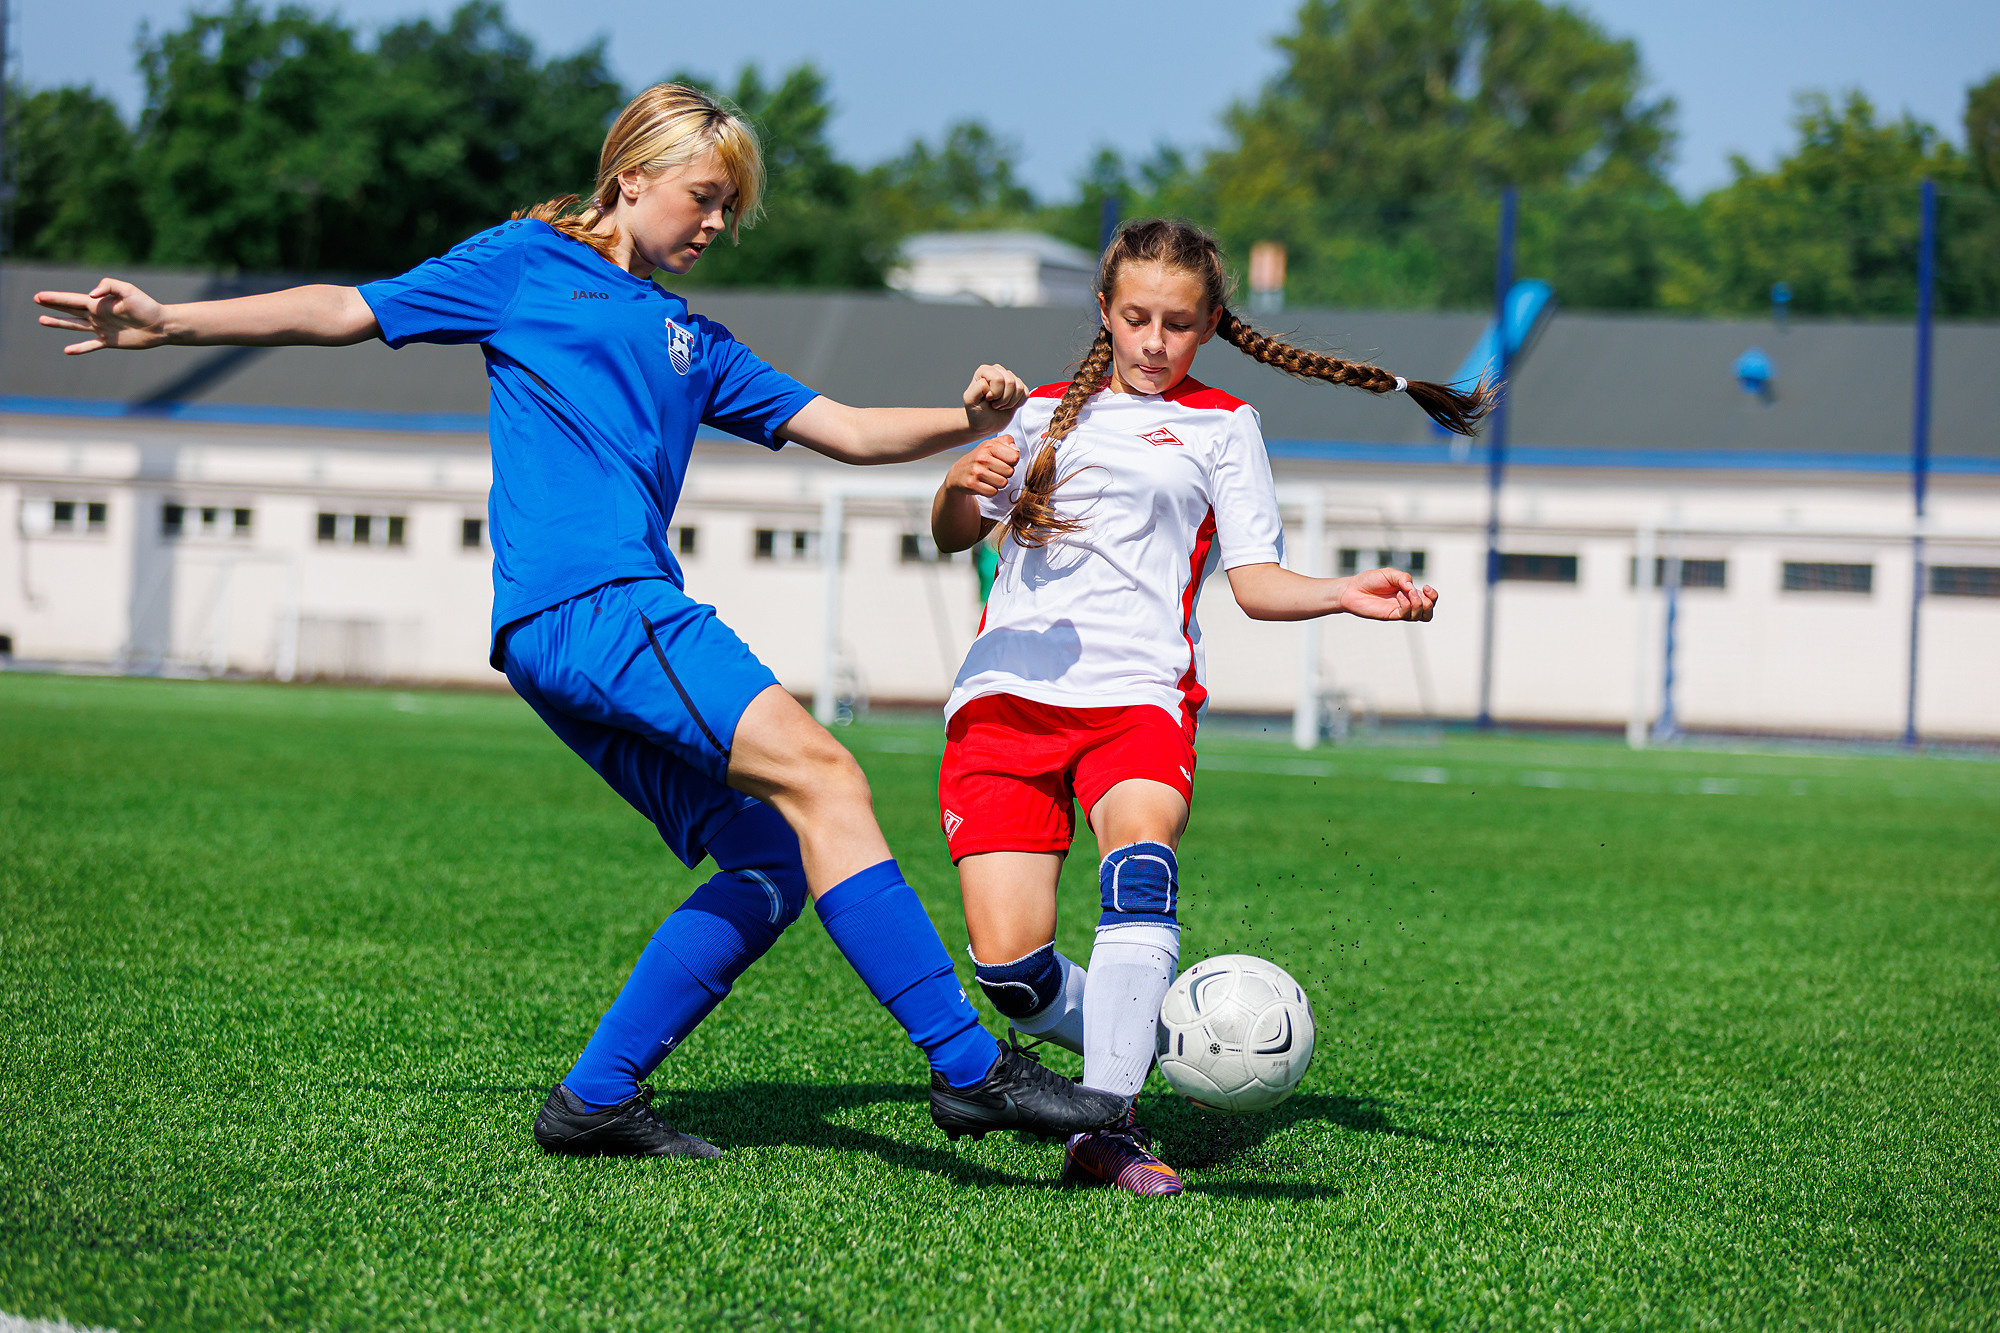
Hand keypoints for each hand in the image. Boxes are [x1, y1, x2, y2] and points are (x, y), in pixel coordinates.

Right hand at [36, 279, 172, 353]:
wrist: (161, 325)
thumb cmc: (146, 306)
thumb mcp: (128, 290)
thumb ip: (108, 287)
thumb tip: (91, 296)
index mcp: (98, 303)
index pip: (72, 300)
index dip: (55, 298)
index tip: (39, 296)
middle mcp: (97, 315)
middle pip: (70, 310)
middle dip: (53, 306)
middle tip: (36, 300)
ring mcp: (102, 329)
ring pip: (75, 326)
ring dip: (59, 324)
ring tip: (42, 321)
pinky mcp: (110, 342)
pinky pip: (91, 345)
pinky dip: (79, 348)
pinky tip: (67, 351)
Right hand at [946, 434, 1019, 497]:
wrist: (958, 474)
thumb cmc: (980, 459)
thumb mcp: (992, 445)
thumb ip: (1007, 442)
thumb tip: (1016, 450)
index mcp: (989, 445)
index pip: (1015, 457)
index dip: (1012, 462)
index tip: (1003, 461)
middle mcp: (982, 457)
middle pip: (1010, 472)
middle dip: (1005, 474)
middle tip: (995, 471)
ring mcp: (976, 471)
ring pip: (1003, 483)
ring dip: (998, 483)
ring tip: (989, 478)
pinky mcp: (971, 484)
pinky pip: (993, 492)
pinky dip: (991, 491)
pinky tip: (984, 484)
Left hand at [962, 363, 1027, 434]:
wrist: (984, 423)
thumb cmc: (976, 412)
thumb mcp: (970, 402)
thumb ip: (976, 390)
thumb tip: (987, 383)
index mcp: (984, 371)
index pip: (998, 379)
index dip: (995, 394)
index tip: (987, 400)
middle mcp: (998, 370)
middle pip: (1010, 382)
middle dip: (1003, 399)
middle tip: (994, 404)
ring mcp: (1010, 378)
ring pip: (1019, 388)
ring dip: (1010, 402)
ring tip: (1000, 405)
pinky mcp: (1019, 388)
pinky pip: (1026, 394)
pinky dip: (1018, 404)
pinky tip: (1008, 406)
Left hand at [1339, 568, 1438, 621]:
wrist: (1352, 589)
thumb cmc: (1370, 580)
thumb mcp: (1390, 574)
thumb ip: (1404, 578)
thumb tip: (1413, 587)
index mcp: (1409, 593)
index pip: (1429, 600)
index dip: (1433, 596)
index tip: (1426, 587)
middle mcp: (1406, 603)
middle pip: (1429, 612)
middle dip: (1430, 602)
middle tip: (1421, 591)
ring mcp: (1399, 611)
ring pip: (1421, 616)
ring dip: (1419, 603)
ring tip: (1406, 593)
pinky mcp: (1391, 615)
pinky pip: (1406, 615)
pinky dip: (1407, 604)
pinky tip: (1398, 596)